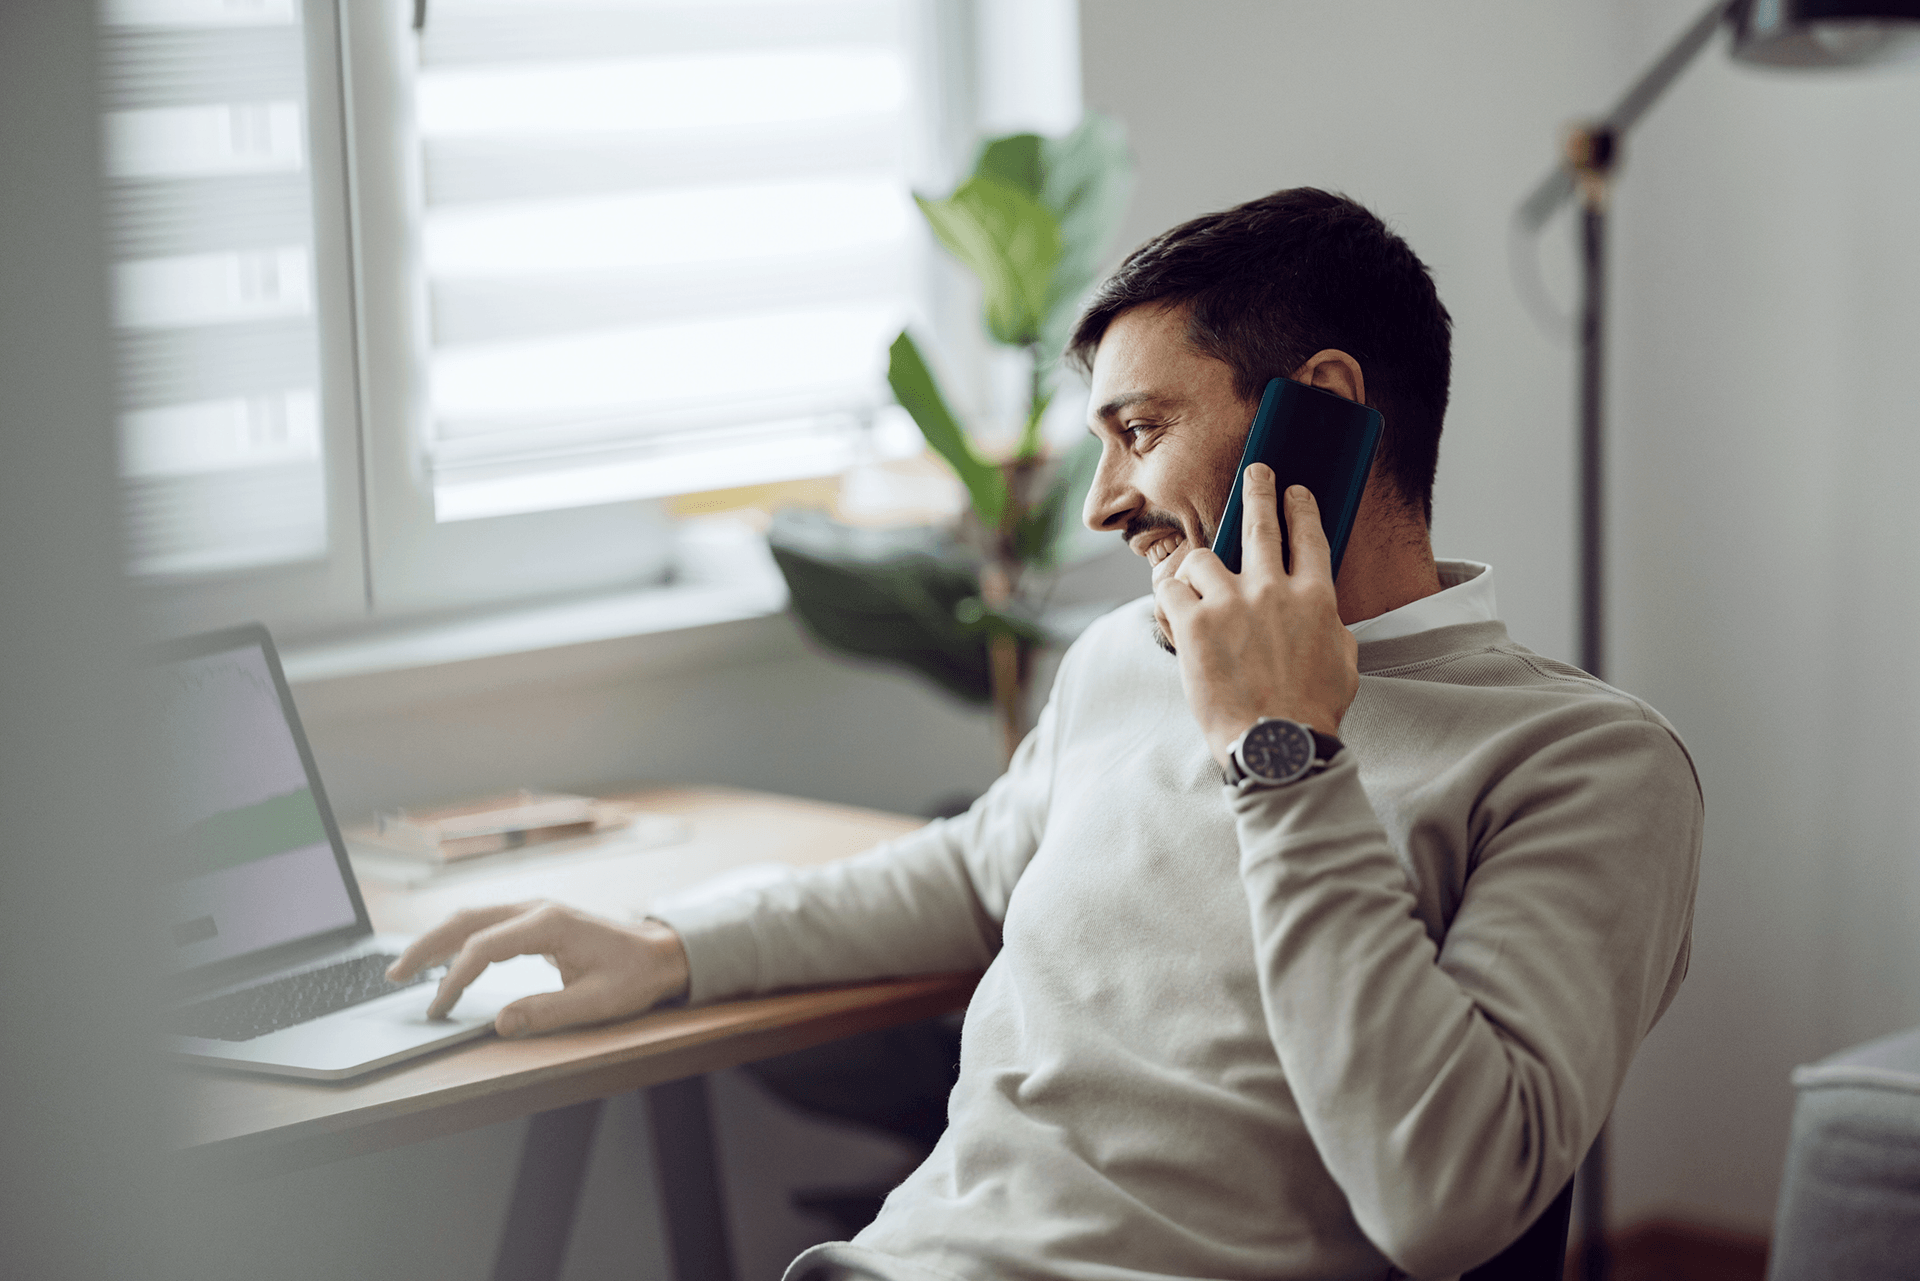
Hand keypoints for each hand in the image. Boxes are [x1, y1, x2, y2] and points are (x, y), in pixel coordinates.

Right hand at [386, 902, 690, 1037]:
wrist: (661, 954)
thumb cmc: (633, 976)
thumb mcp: (595, 1003)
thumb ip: (546, 1012)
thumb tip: (499, 1023)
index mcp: (549, 924)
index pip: (484, 946)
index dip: (455, 977)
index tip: (438, 1007)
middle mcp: (537, 909)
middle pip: (467, 920)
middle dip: (426, 946)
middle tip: (393, 975)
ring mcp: (535, 911)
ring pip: (472, 917)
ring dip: (437, 940)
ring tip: (406, 968)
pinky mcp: (536, 921)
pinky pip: (486, 923)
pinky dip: (458, 939)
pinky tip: (443, 958)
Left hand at [1152, 464, 1358, 768]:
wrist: (1277, 743)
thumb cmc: (1312, 710)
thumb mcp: (1343, 661)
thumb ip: (1330, 625)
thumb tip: (1319, 611)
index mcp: (1316, 597)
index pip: (1309, 535)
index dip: (1301, 507)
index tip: (1295, 492)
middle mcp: (1273, 590)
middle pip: (1260, 524)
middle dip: (1258, 491)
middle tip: (1256, 473)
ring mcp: (1230, 604)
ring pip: (1203, 558)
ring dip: (1198, 568)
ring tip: (1198, 582)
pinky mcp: (1193, 624)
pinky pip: (1170, 590)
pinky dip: (1169, 595)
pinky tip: (1172, 605)